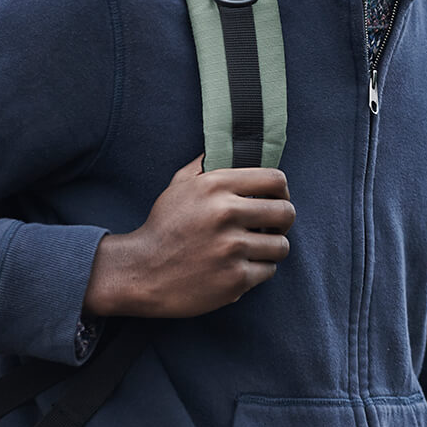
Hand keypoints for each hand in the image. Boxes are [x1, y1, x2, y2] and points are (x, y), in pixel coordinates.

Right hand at [83, 156, 294, 317]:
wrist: (140, 272)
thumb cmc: (163, 227)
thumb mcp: (179, 185)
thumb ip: (206, 165)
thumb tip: (229, 146)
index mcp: (216, 186)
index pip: (275, 179)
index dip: (282, 191)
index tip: (276, 200)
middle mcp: (226, 214)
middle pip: (286, 212)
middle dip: (283, 221)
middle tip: (272, 227)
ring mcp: (232, 248)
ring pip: (281, 246)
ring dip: (271, 248)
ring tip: (255, 249)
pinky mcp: (234, 280)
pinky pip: (268, 271)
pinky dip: (258, 271)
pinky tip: (239, 268)